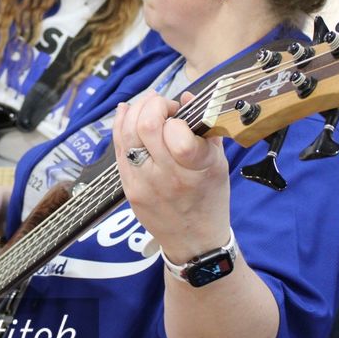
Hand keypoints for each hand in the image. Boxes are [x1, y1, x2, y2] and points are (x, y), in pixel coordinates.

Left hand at [114, 93, 230, 265]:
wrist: (194, 240)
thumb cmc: (211, 196)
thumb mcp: (219, 161)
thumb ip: (205, 127)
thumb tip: (185, 97)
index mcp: (196, 169)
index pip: (177, 133)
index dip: (176, 116)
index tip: (182, 115)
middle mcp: (167, 177)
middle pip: (146, 127)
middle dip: (153, 105)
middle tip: (164, 106)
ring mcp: (142, 184)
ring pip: (127, 135)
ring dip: (136, 111)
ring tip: (147, 106)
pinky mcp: (128, 189)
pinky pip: (118, 150)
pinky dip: (120, 125)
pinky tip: (126, 111)